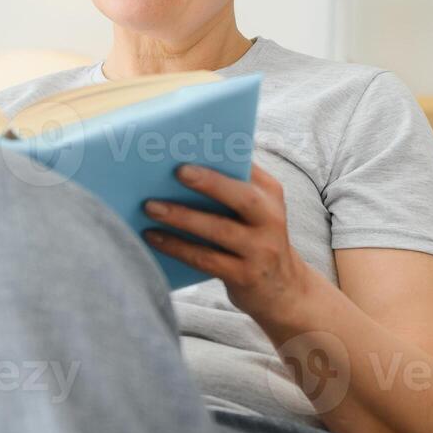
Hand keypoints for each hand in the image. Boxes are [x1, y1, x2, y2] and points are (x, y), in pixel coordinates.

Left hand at [141, 162, 312, 324]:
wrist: (282, 290)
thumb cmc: (255, 240)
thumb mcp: (256, 211)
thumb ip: (231, 188)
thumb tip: (182, 165)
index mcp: (270, 195)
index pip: (248, 168)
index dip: (224, 154)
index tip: (193, 142)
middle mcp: (271, 220)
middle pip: (242, 198)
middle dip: (210, 183)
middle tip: (178, 170)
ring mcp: (260, 250)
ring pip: (219, 230)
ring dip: (183, 217)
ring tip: (151, 206)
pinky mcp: (245, 276)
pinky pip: (206, 259)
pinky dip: (177, 247)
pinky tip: (154, 237)